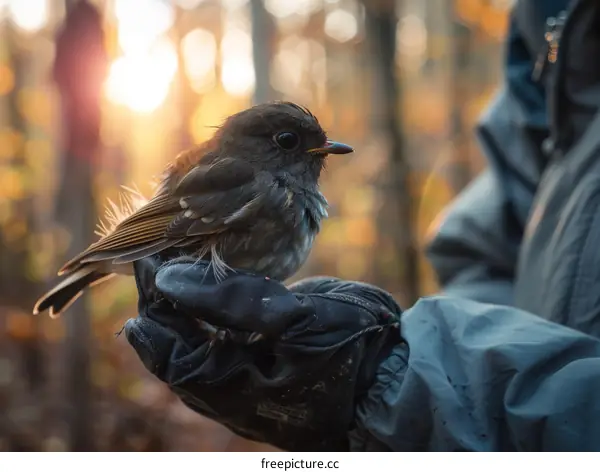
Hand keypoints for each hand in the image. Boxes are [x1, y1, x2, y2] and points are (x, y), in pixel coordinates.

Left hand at [124, 256, 401, 451]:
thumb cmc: (353, 348)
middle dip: (164, 306)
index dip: (154, 307)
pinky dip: (208, 316)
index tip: (150, 263)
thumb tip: (169, 278)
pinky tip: (208, 291)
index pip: (171, 353)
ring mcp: (248, 381)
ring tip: (177, 269)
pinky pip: (221, 344)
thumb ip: (229, 301)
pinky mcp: (263, 365)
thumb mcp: (295, 318)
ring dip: (183, 310)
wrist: (395, 373)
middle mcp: (232, 393)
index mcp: (234, 390)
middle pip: (177, 351)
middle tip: (158, 260)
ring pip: (196, 348)